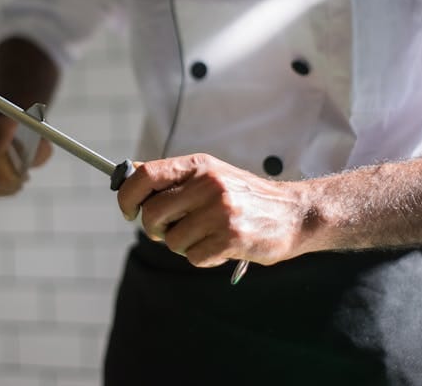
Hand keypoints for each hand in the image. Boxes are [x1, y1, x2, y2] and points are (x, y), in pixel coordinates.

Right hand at [0, 115, 52, 195]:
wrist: (16, 129)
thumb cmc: (32, 138)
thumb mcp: (43, 143)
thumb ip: (40, 152)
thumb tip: (31, 163)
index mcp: (2, 124)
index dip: (9, 174)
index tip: (24, 178)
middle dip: (6, 184)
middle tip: (20, 184)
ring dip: (3, 187)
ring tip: (17, 182)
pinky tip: (7, 184)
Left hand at [117, 154, 315, 267]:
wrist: (294, 213)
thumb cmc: (245, 196)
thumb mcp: (210, 174)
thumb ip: (172, 176)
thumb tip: (128, 173)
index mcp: (199, 165)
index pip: (145, 175)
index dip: (127, 196)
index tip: (128, 210)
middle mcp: (208, 184)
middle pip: (152, 213)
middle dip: (154, 228)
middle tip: (169, 230)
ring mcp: (221, 211)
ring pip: (171, 240)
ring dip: (182, 244)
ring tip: (205, 235)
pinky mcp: (232, 238)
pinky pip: (194, 257)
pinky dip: (202, 257)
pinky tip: (220, 246)